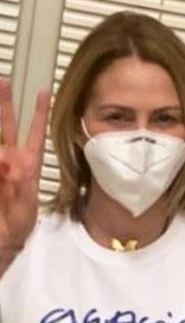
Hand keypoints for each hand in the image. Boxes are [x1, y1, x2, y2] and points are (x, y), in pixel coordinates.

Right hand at [0, 79, 49, 249]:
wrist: (4, 239)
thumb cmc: (19, 225)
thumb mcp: (27, 207)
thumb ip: (22, 185)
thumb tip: (12, 162)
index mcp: (27, 166)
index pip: (35, 135)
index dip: (39, 114)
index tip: (42, 93)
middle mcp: (10, 162)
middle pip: (7, 127)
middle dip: (4, 105)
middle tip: (3, 83)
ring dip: (0, 141)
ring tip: (4, 160)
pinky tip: (4, 175)